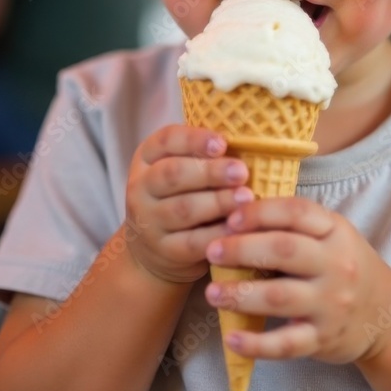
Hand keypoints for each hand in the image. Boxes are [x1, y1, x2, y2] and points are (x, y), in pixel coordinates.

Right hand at [125, 125, 254, 284]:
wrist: (153, 247)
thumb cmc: (181, 193)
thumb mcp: (182, 167)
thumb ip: (205, 155)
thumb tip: (250, 143)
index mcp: (147, 157)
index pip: (166, 140)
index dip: (195, 140)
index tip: (223, 143)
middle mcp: (141, 187)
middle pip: (173, 174)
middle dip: (210, 172)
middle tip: (241, 171)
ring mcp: (149, 220)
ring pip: (183, 209)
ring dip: (218, 202)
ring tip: (246, 197)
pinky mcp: (164, 250)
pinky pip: (193, 241)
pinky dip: (218, 233)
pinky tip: (239, 227)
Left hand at [204, 197, 390, 364]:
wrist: (387, 315)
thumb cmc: (347, 265)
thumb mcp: (333, 235)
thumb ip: (296, 224)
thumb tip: (238, 212)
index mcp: (335, 231)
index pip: (296, 212)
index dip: (260, 211)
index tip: (231, 217)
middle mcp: (336, 265)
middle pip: (284, 250)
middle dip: (242, 249)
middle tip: (211, 251)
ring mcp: (331, 304)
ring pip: (280, 297)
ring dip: (241, 294)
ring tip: (212, 293)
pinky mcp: (323, 339)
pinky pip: (286, 344)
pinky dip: (256, 344)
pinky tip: (231, 337)